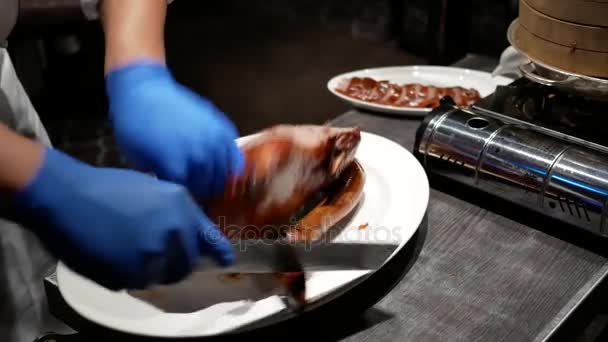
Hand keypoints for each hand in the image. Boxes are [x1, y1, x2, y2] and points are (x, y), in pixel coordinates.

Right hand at [12, 147, 233, 289]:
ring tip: (130, 253)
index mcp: (180, 206)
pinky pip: (135, 282)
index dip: (218, 251)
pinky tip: (113, 256)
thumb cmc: (106, 186)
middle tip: (158, 258)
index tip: (226, 260)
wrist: (65, 195)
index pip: (208, 237)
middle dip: (177, 264)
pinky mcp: (127, 273)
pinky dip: (127, 275)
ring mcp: (150, 254)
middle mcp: (173, 231)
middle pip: (186, 263)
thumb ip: (175, 212)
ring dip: (151, 270)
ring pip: (161, 275)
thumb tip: (189, 232)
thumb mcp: (152, 188)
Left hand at [105, 60, 243, 198]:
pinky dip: (231, 161)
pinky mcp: (220, 125)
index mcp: (176, 164)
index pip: (190, 194)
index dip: (187, 201)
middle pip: (210, 185)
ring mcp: (212, 138)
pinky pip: (233, 151)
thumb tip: (173, 194)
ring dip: (219, 180)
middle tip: (199, 195)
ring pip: (225, 171)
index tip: (184, 204)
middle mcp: (199, 153)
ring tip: (210, 183)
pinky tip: (223, 166)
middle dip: (204, 192)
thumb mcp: (138, 160)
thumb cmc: (135, 126)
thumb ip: (160, 179)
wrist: (144, 90)